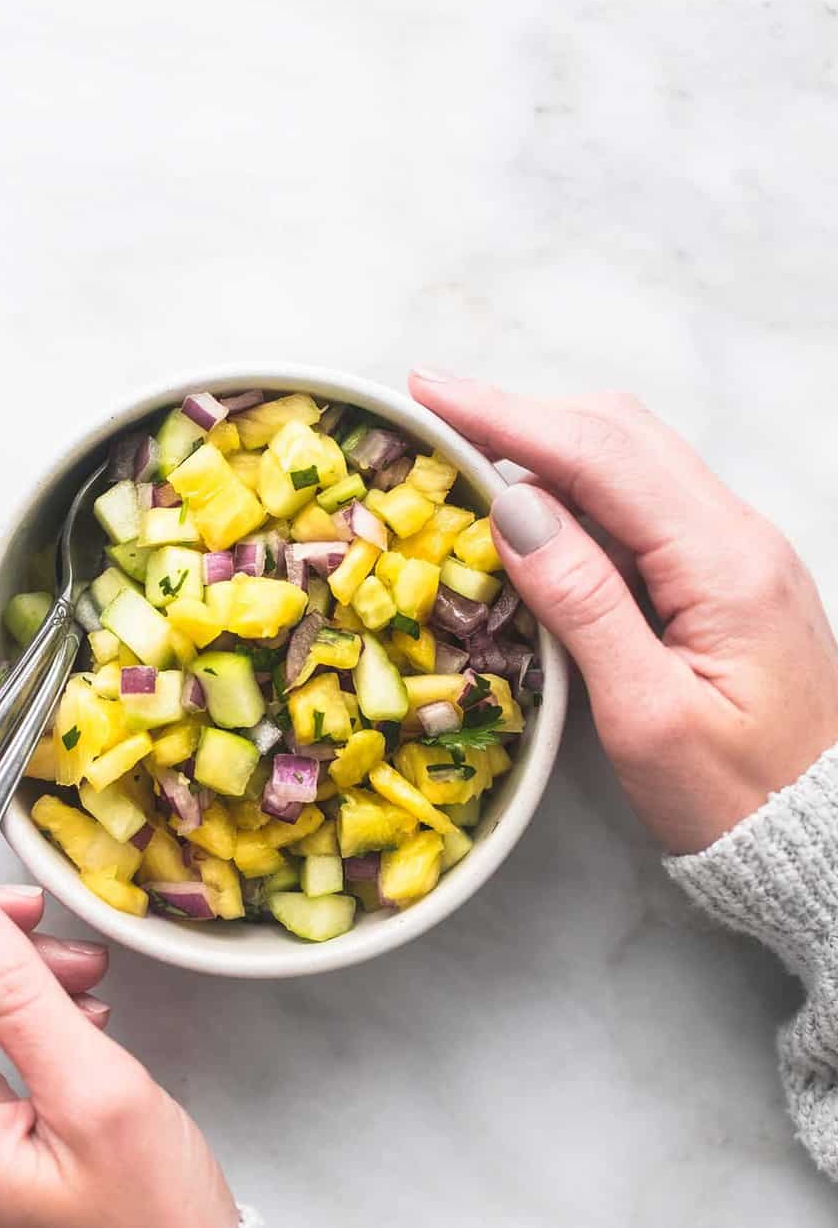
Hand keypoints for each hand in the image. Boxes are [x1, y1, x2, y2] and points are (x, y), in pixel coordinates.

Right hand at [410, 374, 837, 854]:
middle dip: (522, 410)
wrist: (821, 838)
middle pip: (622, 432)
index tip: (428, 390)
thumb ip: (583, 605)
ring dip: (547, 439)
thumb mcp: (649, 718)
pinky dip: (575, 482)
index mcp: (723, 562)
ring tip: (463, 443)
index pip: (603, 453)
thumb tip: (513, 507)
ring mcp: (735, 550)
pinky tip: (527, 501)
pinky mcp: (723, 575)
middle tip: (431, 406)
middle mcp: (738, 534)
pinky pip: (641, 500)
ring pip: (633, 456)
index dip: (507, 414)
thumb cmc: (737, 797)